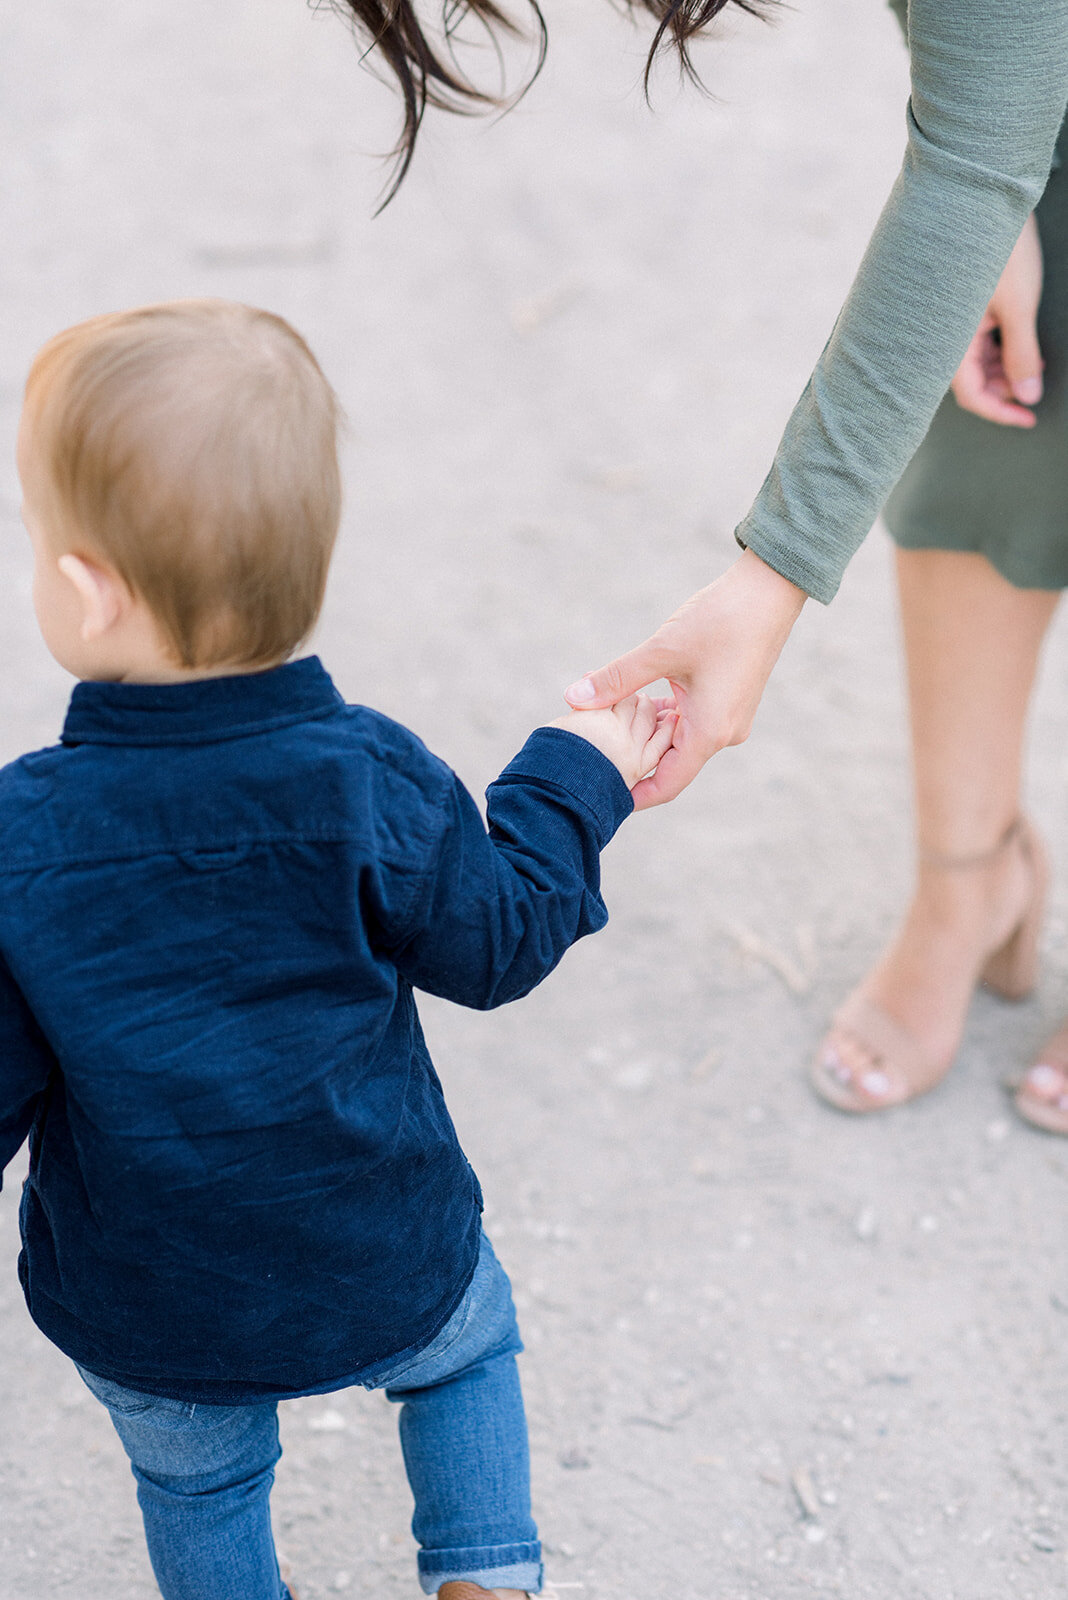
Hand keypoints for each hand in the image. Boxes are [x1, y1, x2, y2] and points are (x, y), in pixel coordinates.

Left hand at [563, 548, 805, 808]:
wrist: (769, 591)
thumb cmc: (721, 619)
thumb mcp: (661, 651)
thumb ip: (617, 679)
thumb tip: (573, 697)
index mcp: (709, 731)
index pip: (666, 784)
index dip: (632, 796)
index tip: (600, 799)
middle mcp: (723, 733)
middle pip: (670, 765)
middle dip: (632, 760)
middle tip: (592, 756)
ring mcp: (729, 718)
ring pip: (678, 741)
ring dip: (646, 734)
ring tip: (608, 726)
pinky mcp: (729, 702)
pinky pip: (691, 723)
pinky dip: (664, 717)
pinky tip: (638, 701)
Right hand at [950, 212, 1043, 427]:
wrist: (982, 196)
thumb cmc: (996, 246)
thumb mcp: (1020, 305)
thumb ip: (1023, 354)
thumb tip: (1027, 394)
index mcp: (951, 340)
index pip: (971, 395)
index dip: (1000, 412)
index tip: (1028, 418)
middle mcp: (945, 334)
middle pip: (972, 380)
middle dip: (1005, 388)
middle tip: (1035, 386)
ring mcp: (952, 320)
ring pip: (975, 360)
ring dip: (1004, 367)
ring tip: (1033, 360)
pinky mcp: (960, 305)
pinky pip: (975, 338)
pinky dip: (998, 346)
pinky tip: (1019, 340)